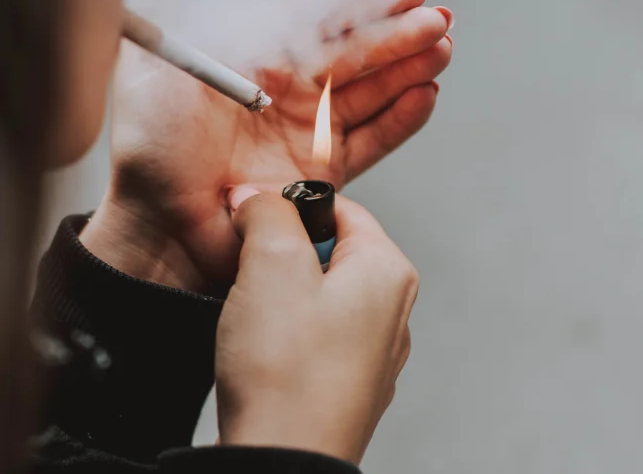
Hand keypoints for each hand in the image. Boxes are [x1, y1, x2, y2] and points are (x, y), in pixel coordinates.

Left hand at [82, 0, 451, 288]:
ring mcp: (305, 130)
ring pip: (370, 91)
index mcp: (254, 52)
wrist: (158, 222)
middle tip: (438, 18)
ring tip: (441, 48)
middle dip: (399, 32)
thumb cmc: (149, 141)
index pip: (320, 14)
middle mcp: (285, 88)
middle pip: (354, 51)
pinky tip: (425, 94)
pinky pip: (371, 140)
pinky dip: (401, 119)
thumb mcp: (157, 53)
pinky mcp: (321, 173)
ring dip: (408, 68)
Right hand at [215, 189, 417, 464]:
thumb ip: (267, 211)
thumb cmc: (286, 370)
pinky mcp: (346, 386)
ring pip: (314, 295)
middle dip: (279, 255)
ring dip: (276, 297)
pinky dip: (282, 336)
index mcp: (388, 271)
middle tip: (250, 276)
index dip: (287, 207)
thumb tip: (258, 195)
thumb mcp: (270, 263)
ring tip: (253, 320)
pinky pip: (310, 338)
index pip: (339, 207)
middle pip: (326, 250)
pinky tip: (261, 354)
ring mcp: (372, 354)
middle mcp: (392, 311)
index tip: (252, 222)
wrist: (283, 461)